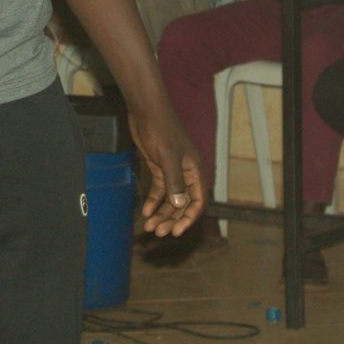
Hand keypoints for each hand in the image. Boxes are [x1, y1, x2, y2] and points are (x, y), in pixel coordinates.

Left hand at [129, 104, 204, 236]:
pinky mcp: (159, 167)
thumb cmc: (160, 130)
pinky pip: (159, 190)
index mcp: (194, 171)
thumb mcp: (167, 157)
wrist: (146, 110)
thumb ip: (174, 181)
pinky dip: (153, 201)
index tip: (176, 232)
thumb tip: (181, 206)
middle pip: (182, 204)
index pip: (197, 202)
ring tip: (149, 227)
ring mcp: (172, 171)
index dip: (188, 218)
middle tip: (158, 232)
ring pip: (170, 199)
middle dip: (171, 219)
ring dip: (161, 213)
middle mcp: (186, 174)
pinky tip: (145, 212)